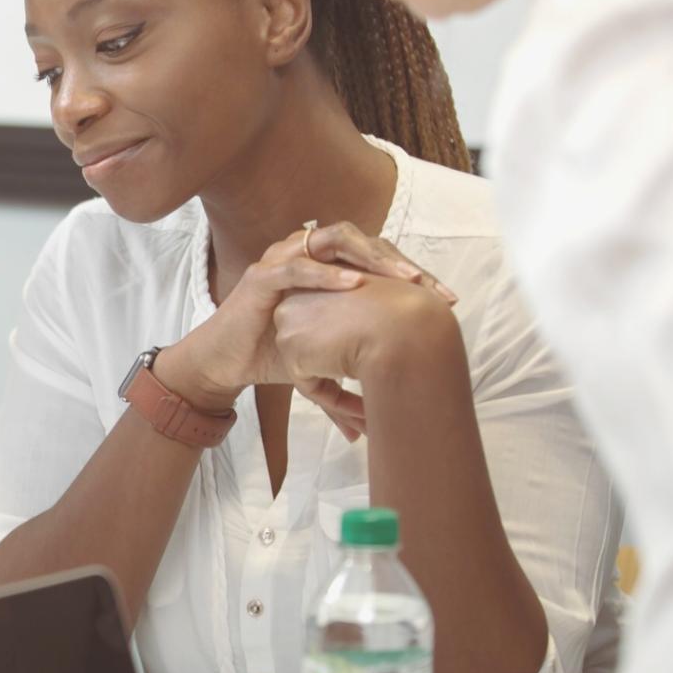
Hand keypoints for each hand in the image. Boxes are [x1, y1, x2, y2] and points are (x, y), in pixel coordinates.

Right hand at [157, 222, 455, 438]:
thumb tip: (370, 432)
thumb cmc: (271, 355)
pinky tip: (353, 283)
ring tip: (402, 278)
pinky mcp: (261, 278)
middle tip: (430, 286)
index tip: (447, 300)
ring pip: (333, 240)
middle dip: (399, 261)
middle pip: (362, 241)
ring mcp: (283, 261)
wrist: (225, 364)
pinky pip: (296, 267)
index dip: (413, 271)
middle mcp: (307, 255)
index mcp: (327, 268)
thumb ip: (345, 392)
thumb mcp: (319, 368)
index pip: (377, 257)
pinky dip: (324, 273)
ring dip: (370, 257)